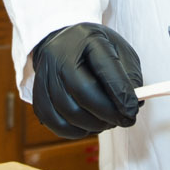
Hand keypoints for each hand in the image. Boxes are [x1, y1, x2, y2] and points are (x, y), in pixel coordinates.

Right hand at [30, 23, 143, 138]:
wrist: (62, 43)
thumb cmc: (95, 49)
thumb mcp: (118, 50)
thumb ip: (129, 76)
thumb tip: (132, 106)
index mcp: (86, 38)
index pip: (105, 68)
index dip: (120, 93)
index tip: (133, 111)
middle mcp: (60, 54)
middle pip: (83, 92)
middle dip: (108, 113)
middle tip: (124, 120)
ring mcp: (44, 74)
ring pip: (69, 111)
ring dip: (94, 125)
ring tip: (107, 121)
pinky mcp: (37, 94)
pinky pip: (54, 122)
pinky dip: (74, 131)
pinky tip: (87, 126)